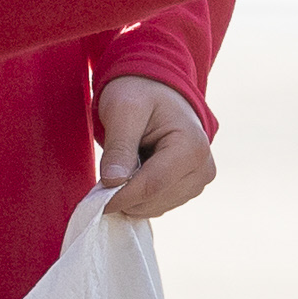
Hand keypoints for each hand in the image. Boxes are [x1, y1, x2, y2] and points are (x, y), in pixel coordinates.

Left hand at [97, 74, 217, 220]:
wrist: (158, 90)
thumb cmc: (140, 94)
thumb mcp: (123, 110)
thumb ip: (119, 146)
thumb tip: (113, 182)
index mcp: (191, 147)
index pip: (152, 185)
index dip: (121, 197)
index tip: (94, 202)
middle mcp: (203, 168)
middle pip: (155, 200)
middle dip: (124, 196)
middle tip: (101, 180)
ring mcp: (200, 181)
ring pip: (156, 207)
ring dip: (132, 197)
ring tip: (122, 167)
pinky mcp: (191, 189)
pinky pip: (159, 205)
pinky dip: (140, 198)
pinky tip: (134, 173)